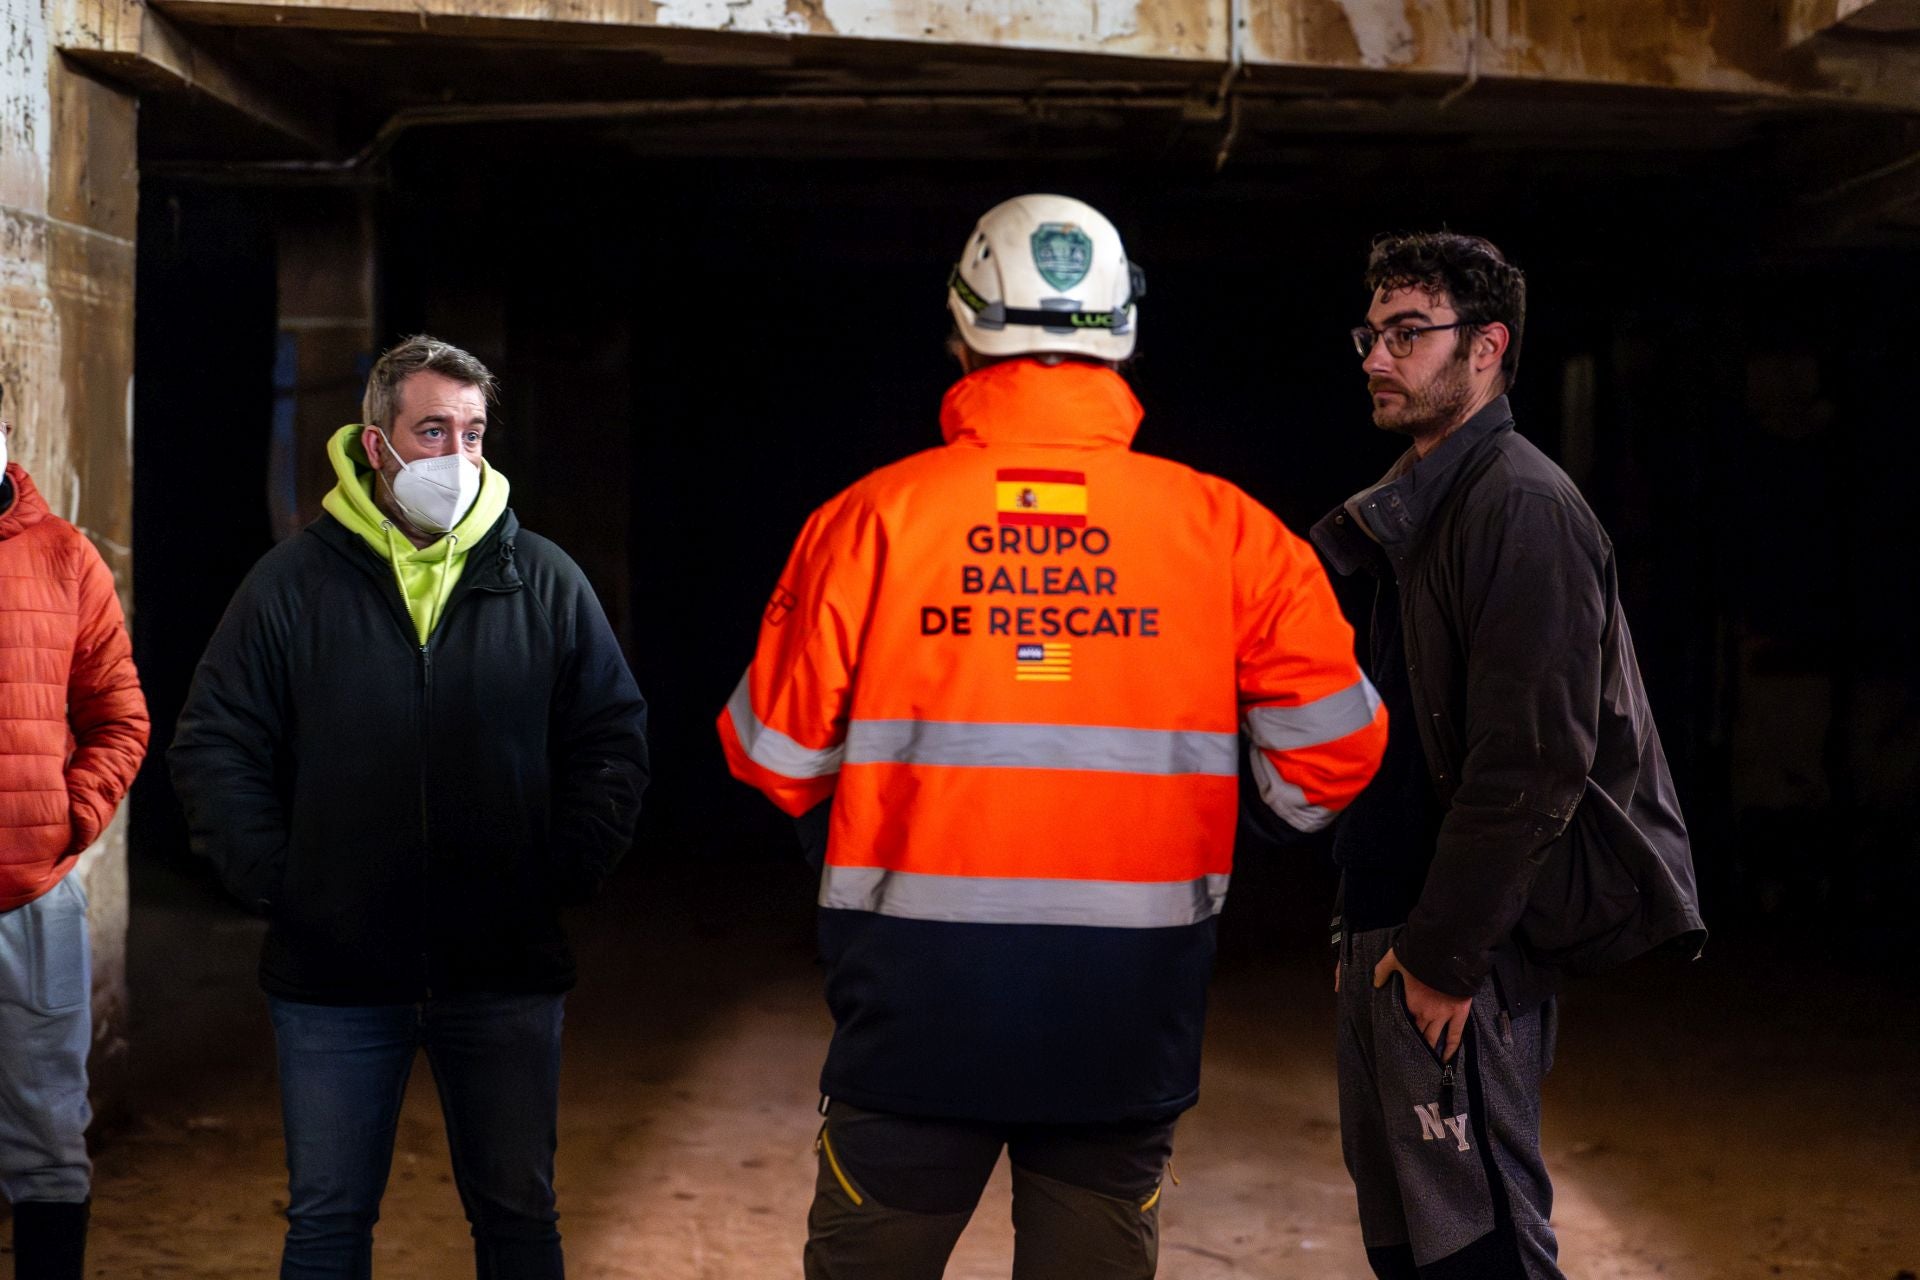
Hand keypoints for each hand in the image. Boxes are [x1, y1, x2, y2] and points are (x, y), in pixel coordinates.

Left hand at [1373, 947, 1470, 1061]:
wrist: (1447, 949)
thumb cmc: (1418, 954)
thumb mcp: (1394, 959)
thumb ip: (1382, 971)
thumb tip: (1375, 984)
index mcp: (1410, 1004)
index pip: (1403, 1022)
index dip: (1400, 1028)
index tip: (1396, 1036)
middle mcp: (1426, 1014)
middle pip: (1418, 1034)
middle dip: (1413, 1044)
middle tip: (1408, 1056)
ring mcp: (1444, 1015)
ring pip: (1434, 1039)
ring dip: (1429, 1050)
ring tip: (1425, 1062)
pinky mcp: (1460, 1012)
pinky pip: (1455, 1035)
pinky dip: (1450, 1049)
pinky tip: (1445, 1059)